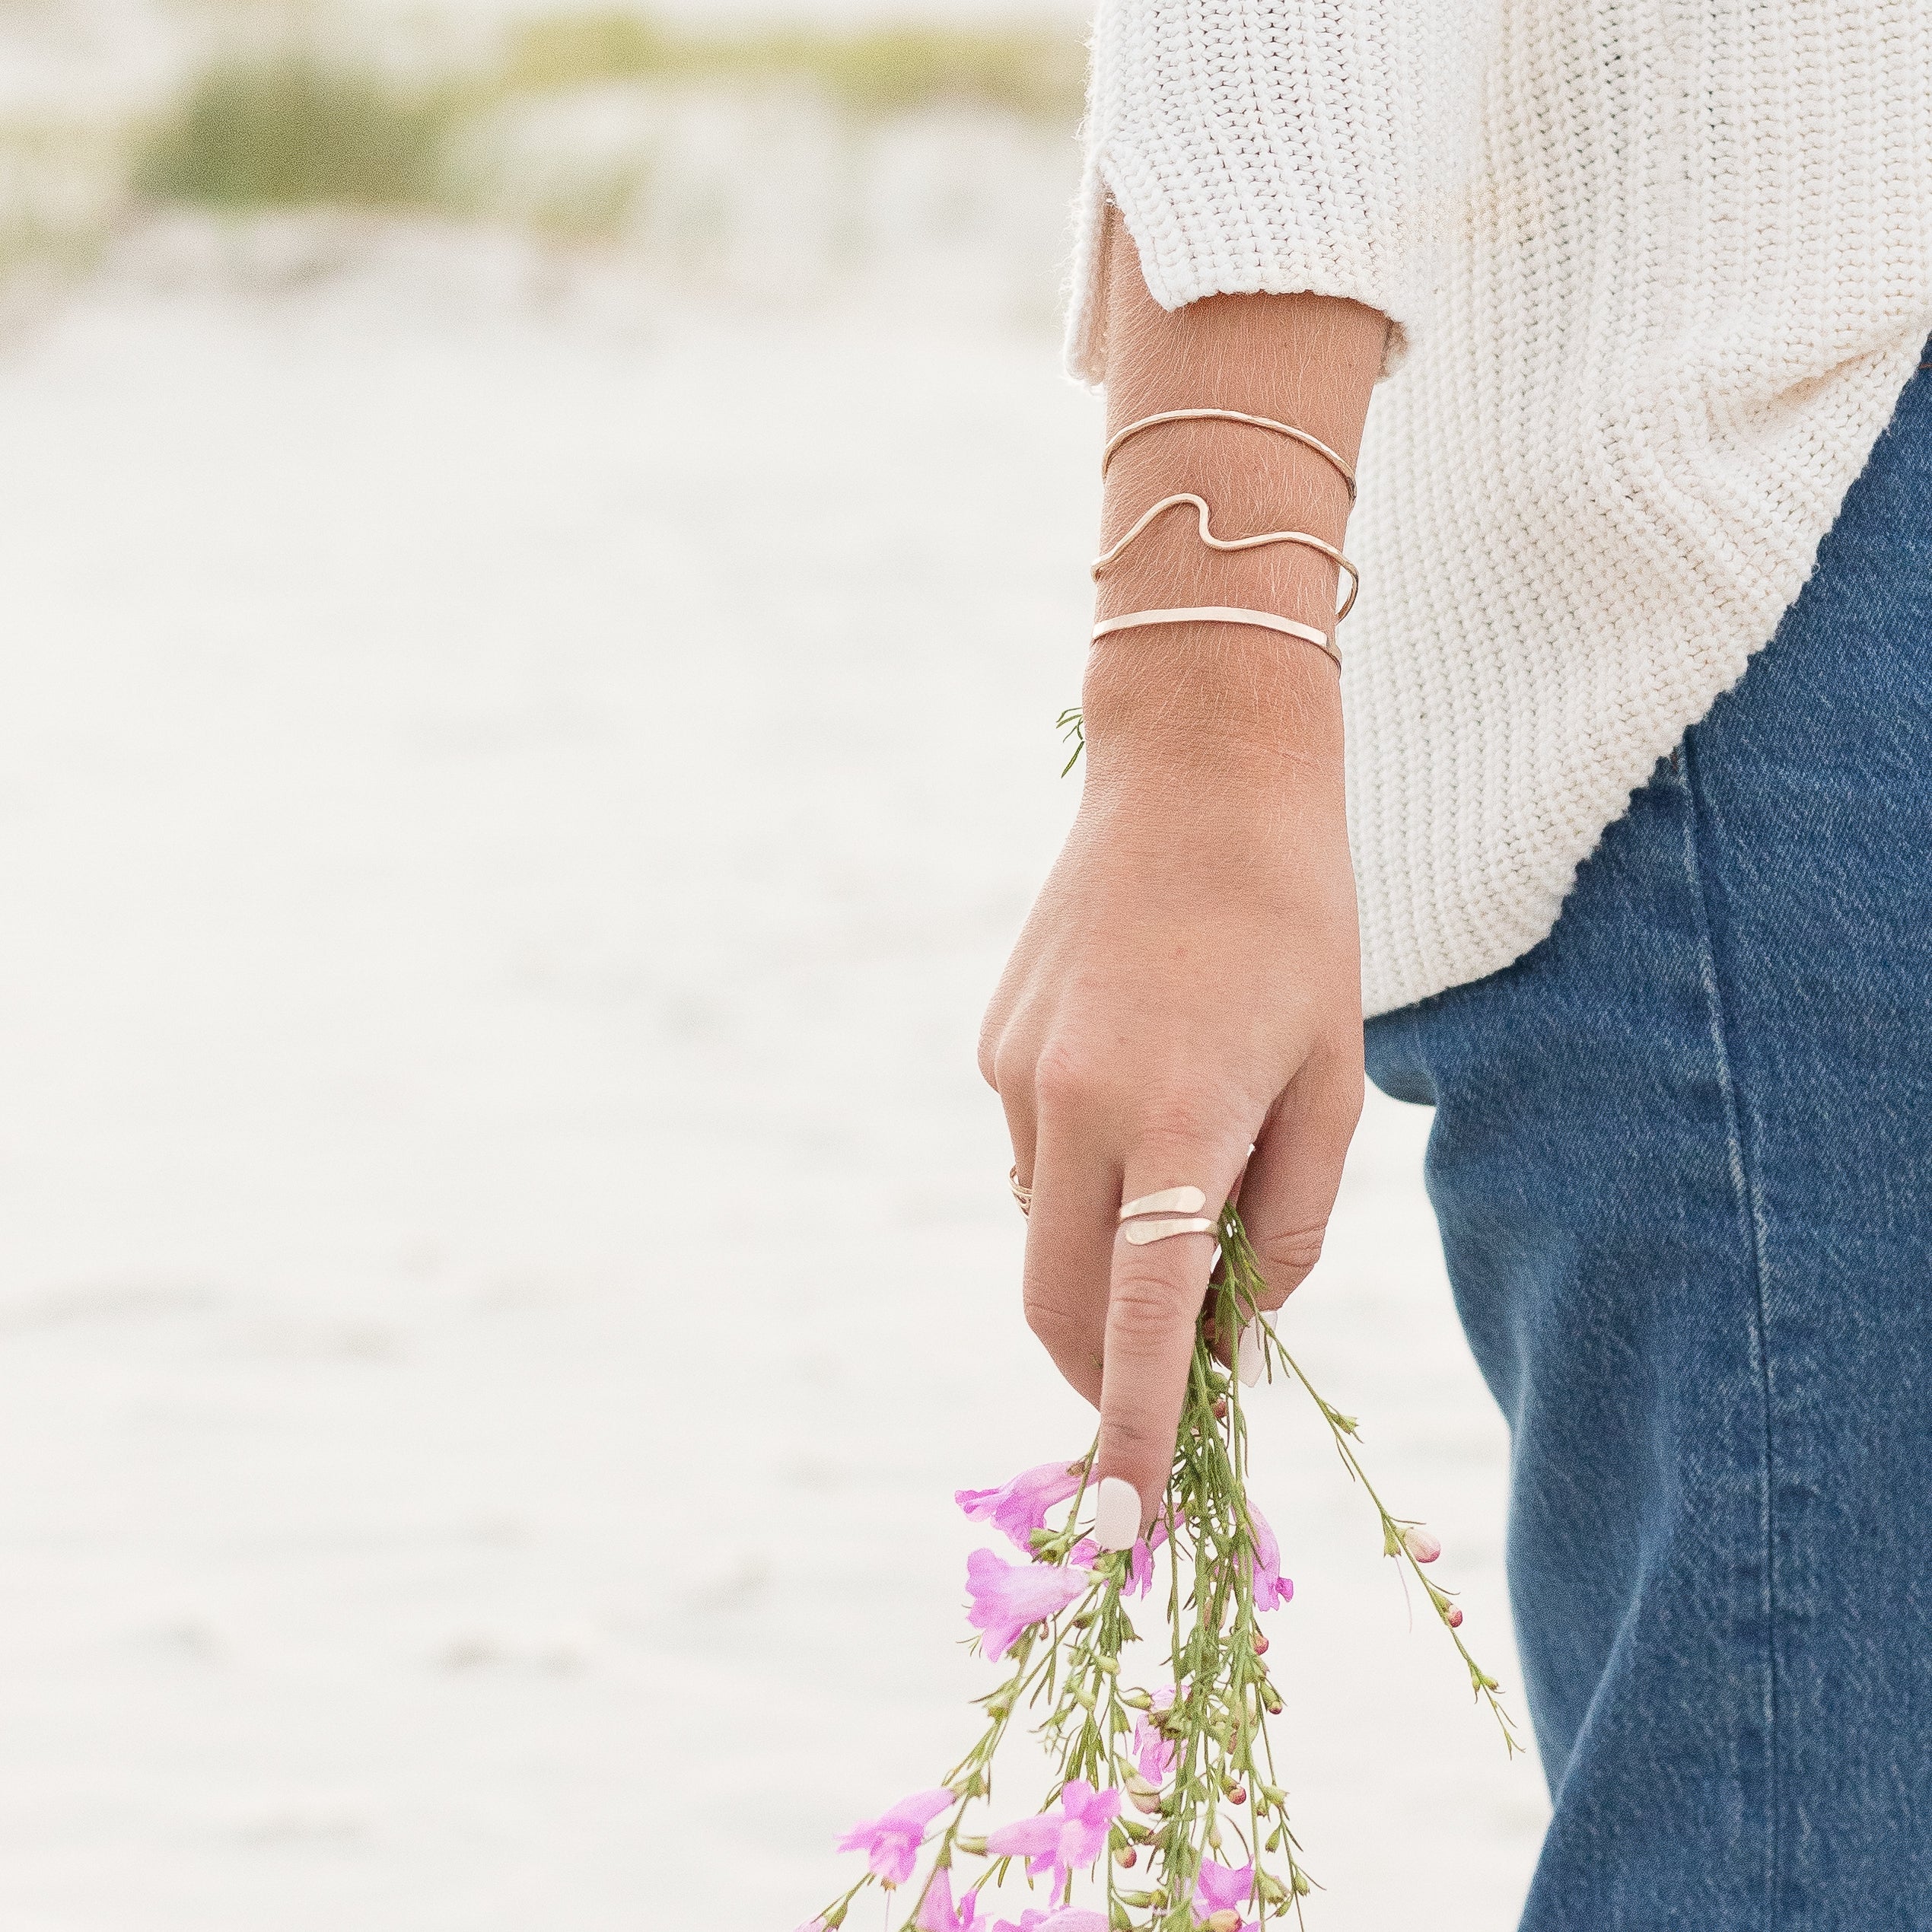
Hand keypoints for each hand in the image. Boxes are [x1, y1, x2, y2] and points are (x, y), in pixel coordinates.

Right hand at [978, 627, 1363, 1539]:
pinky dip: (1089, 1172)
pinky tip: (1145, 1081)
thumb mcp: (1331, 1082)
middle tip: (1177, 1370)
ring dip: (1107, 1251)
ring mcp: (1016, 1076)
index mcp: (1173, 1120)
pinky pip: (1035, 1152)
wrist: (1201, 773)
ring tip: (1196, 1154)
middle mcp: (1070, 1108)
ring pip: (1047, 1226)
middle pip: (1055, 1303)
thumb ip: (1287, 1224)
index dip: (1129, 1433)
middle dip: (1100, 1371)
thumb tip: (1228, 1325)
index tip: (1124, 1526)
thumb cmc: (1298, 928)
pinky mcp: (993, 1045)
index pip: (1136, 1320)